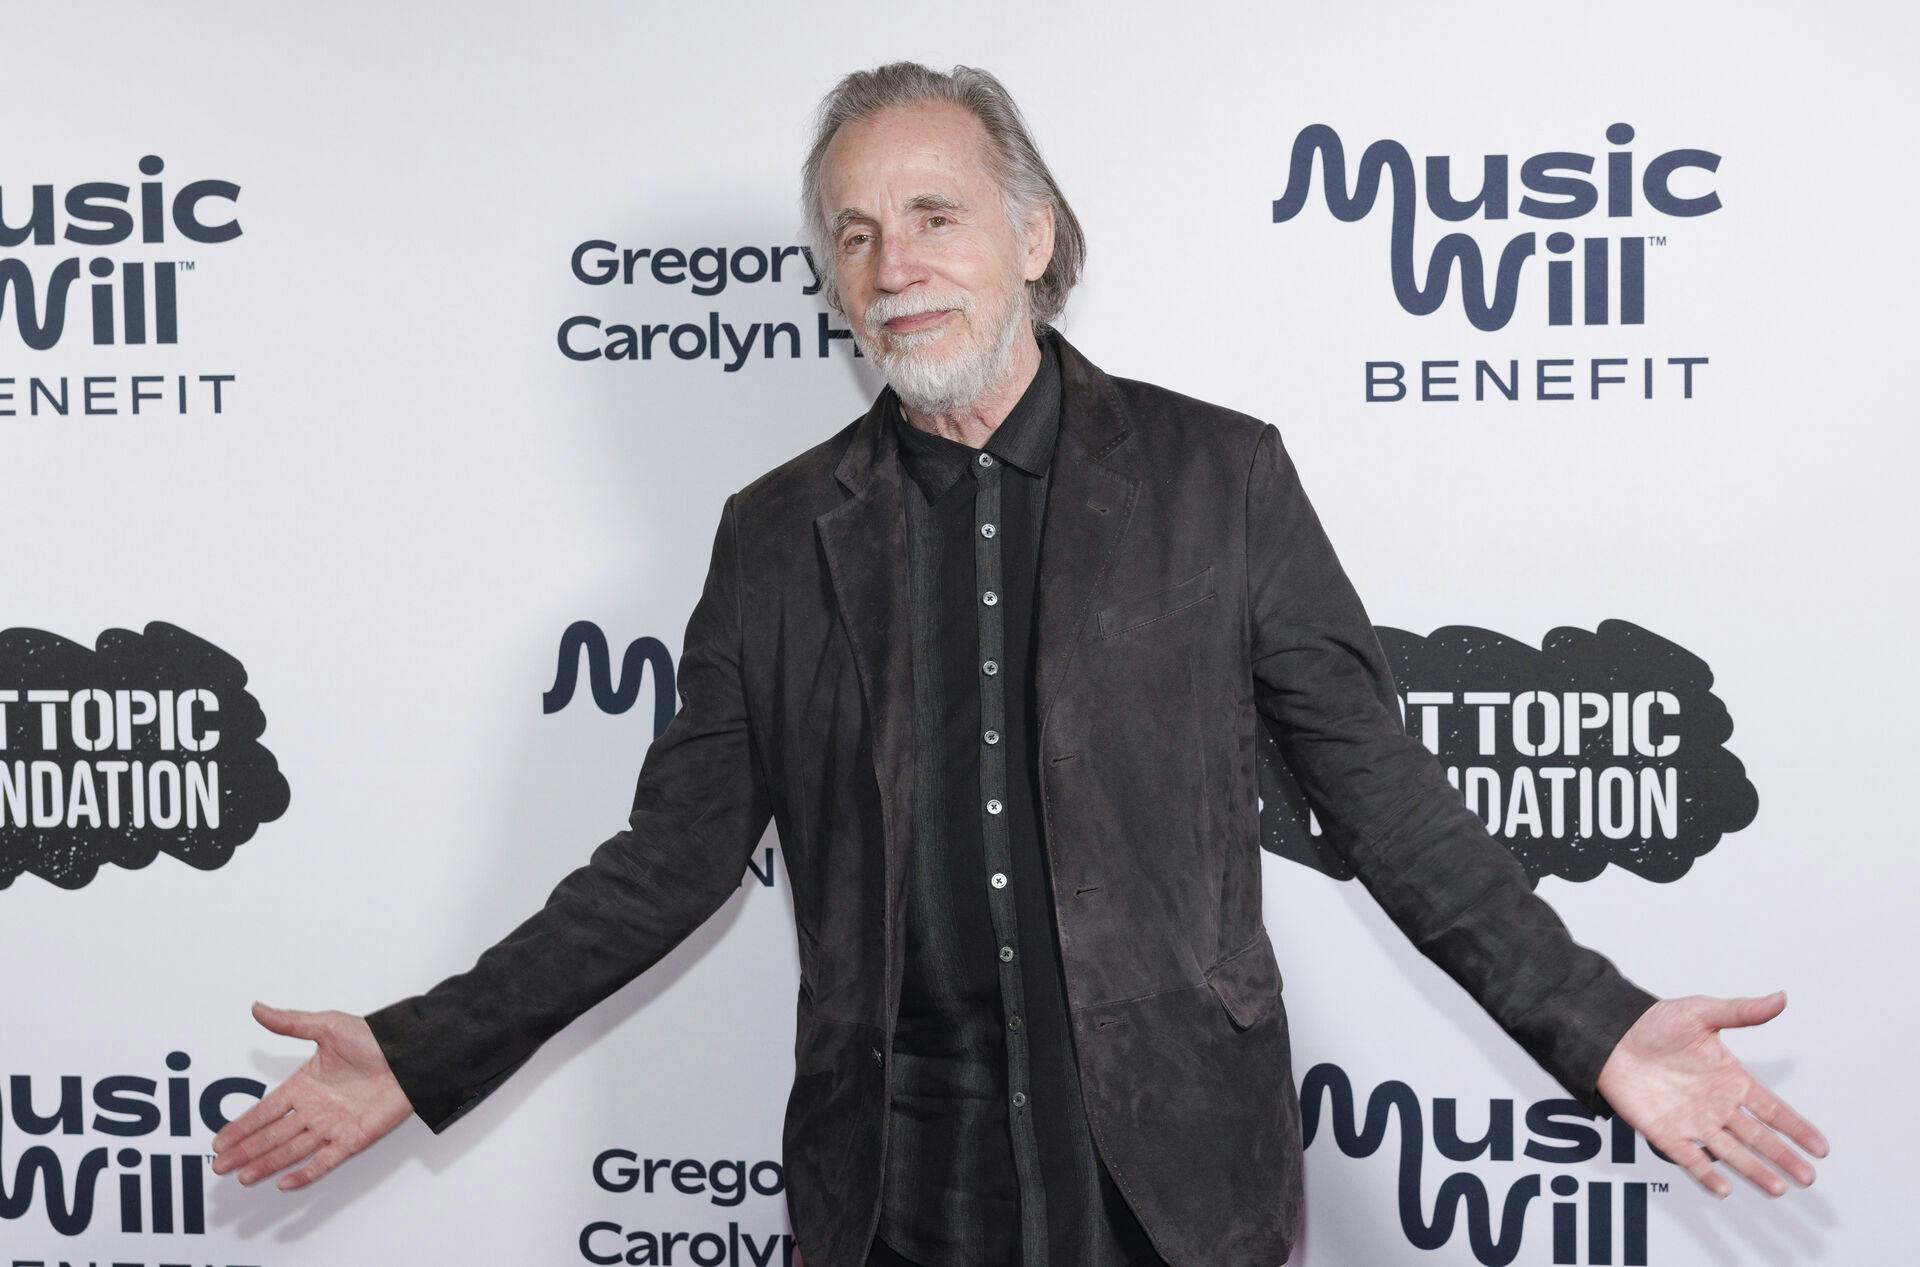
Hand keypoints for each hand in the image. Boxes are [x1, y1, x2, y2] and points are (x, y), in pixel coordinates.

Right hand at [210, 1001, 416, 1190]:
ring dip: (266, 1164)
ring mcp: (333, 1126)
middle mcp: (316, 1108)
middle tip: (219, 1166)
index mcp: (306, 1084)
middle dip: (246, 1151)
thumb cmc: (375, 1039)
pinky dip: (305, 1173)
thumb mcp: (328, 1026)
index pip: (266, 1110)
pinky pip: (325, 1161)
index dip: (243, 1125)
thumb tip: (257, 1008)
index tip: (219, 1140)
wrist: (411, 1054)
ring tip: (241, 1177)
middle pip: (273, 1135)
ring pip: (292, 1150)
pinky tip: (283, 1183)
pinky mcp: (353, 1138)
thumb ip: (291, 1023)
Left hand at [1596, 990, 1828, 1198]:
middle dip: (1783, 1157)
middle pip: (1758, 1137)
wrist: (1609, 1035)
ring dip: (1753, 1170)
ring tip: (1778, 1189)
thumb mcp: (1701, 1013)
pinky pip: (1689, 1158)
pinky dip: (1705, 1173)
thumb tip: (1779, 998)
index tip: (1821, 1148)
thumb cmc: (1654, 1024)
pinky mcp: (1664, 1132)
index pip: (1772, 1109)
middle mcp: (1716, 1105)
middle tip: (1808, 1177)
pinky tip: (1723, 1188)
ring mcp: (1692, 1121)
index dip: (1796, 1128)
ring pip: (1731, 1152)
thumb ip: (1741, 1011)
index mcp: (1730, 1079)